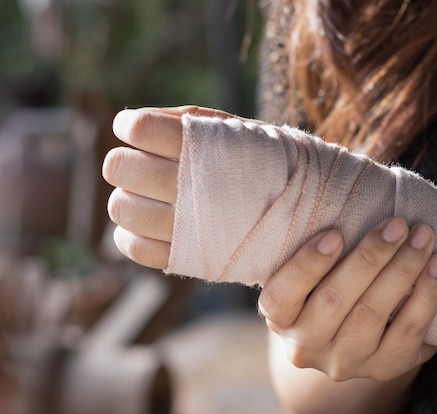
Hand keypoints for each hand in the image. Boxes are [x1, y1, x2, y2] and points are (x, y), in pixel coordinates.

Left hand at [102, 105, 250, 267]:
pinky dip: (128, 235)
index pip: (140, 128)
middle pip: (120, 168)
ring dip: (127, 196)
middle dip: (125, 161)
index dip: (129, 125)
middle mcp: (193, 187)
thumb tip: (131, 123)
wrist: (304, 210)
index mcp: (204, 148)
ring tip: (146, 195)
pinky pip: (134, 247)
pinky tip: (143, 224)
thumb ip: (184, 120)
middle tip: (142, 164)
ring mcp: (187, 227)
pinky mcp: (185, 258)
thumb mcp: (234, 128)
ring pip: (121, 208)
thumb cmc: (264, 161)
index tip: (135, 129)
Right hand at [259, 218, 436, 381]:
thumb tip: (338, 177)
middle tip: (398, 223)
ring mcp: (346, 362)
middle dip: (370, 258)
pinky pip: (409, 334)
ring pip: (373, 316)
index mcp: (280, 318)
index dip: (307, 265)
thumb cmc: (331, 278)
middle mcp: (306, 347)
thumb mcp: (313, 265)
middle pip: (334, 301)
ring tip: (423, 236)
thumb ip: (319, 237)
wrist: (355, 328)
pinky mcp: (384, 368)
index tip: (335, 233)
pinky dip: (427, 296)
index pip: (281, 296)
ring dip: (403, 271)